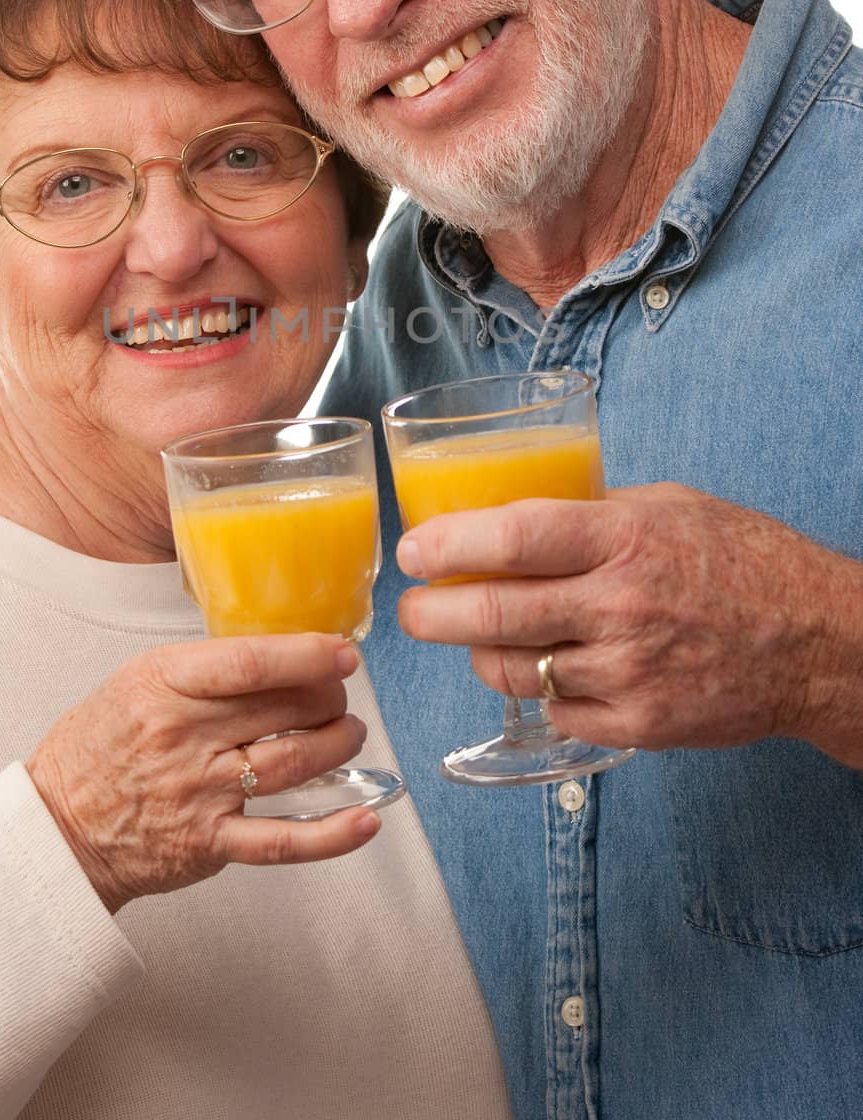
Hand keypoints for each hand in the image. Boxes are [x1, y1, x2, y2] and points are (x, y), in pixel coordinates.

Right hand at [27, 635, 377, 911]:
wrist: (58, 828)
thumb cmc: (99, 747)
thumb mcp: (137, 681)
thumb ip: (203, 670)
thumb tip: (280, 656)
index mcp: (164, 684)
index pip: (250, 662)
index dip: (307, 655)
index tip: (343, 653)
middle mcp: (185, 735)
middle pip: (284, 708)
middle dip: (328, 697)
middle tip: (338, 694)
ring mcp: (200, 792)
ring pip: (294, 762)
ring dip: (337, 744)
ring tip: (348, 733)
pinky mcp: (210, 844)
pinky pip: (284, 840)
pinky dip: (332, 833)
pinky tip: (366, 819)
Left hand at [396, 483, 862, 766]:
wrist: (818, 643)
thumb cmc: (745, 561)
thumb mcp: (669, 505)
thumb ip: (594, 512)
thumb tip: (516, 513)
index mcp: (624, 539)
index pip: (513, 538)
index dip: (448, 544)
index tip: (413, 548)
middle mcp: (619, 606)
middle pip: (492, 615)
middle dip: (429, 615)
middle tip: (410, 609)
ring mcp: (627, 672)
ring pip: (514, 670)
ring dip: (479, 654)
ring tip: (476, 636)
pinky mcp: (638, 724)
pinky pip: (557, 711)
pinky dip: (541, 690)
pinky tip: (549, 668)